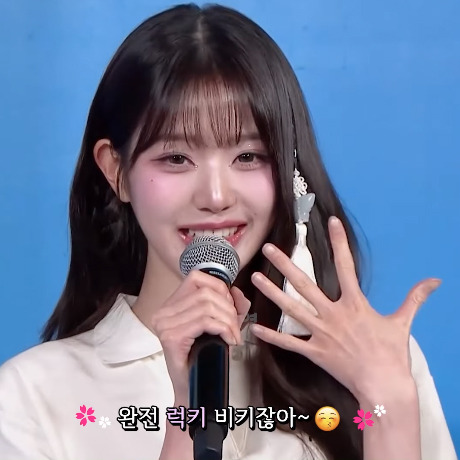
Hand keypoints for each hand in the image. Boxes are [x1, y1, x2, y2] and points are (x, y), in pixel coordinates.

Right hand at [150, 270, 250, 400]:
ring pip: (207, 306)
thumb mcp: (220, 324)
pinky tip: (230, 340)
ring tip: (233, 335)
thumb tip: (236, 291)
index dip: (219, 287)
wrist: (192, 390)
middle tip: (236, 326)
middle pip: (205, 293)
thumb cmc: (204, 357)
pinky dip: (224, 329)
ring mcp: (165, 324)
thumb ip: (230, 305)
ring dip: (228, 321)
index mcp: (171, 305)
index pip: (196, 277)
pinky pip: (205, 322)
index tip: (230, 306)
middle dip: (228, 308)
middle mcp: (163, 312)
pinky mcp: (171, 337)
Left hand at [249, 216, 440, 399]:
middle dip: (286, 264)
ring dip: (272, 292)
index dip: (339, 242)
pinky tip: (255, 328)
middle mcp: (333, 314)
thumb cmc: (392, 353)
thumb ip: (415, 298)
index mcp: (354, 303)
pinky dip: (272, 336)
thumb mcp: (403, 322)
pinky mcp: (315, 351)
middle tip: (269, 248)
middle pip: (305, 284)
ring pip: (291, 308)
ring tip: (255, 277)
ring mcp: (321, 332)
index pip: (345, 266)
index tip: (331, 222)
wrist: (384, 386)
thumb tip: (436, 281)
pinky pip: (289, 343)